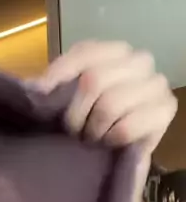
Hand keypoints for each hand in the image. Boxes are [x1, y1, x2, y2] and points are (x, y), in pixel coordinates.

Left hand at [37, 40, 176, 157]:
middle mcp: (139, 60)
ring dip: (93, 130)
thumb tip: (35, 90)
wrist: (121, 150)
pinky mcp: (166, 109)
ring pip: (110, 105)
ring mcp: (156, 84)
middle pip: (94, 80)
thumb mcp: (68, 97)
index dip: (58, 76)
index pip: (84, 53)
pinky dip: (111, 139)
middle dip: (75, 114)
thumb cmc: (93, 119)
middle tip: (74, 131)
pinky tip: (110, 143)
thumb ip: (53, 86)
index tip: (40, 97)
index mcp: (113, 51)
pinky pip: (127, 126)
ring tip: (93, 138)